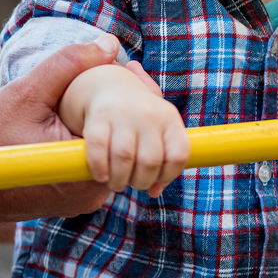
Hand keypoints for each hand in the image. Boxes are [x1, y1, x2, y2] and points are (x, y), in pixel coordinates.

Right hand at [0, 36, 122, 221]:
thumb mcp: (23, 94)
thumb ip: (68, 65)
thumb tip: (110, 43)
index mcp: (82, 171)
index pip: (129, 131)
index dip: (131, 97)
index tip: (126, 70)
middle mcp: (87, 193)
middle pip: (123, 141)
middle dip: (120, 106)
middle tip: (117, 71)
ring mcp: (78, 198)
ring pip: (108, 150)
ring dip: (102, 122)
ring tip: (93, 90)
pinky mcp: (68, 197)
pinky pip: (91, 161)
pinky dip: (87, 137)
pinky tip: (77, 114)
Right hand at [60, 62, 189, 197]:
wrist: (109, 85)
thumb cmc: (139, 119)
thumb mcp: (159, 130)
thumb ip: (163, 160)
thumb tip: (155, 192)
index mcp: (169, 118)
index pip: (179, 154)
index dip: (168, 176)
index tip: (155, 183)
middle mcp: (149, 113)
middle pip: (150, 161)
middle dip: (140, 182)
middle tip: (131, 183)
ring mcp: (123, 113)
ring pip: (124, 158)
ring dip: (119, 180)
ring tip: (116, 183)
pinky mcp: (98, 116)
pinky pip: (99, 148)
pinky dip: (99, 168)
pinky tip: (101, 175)